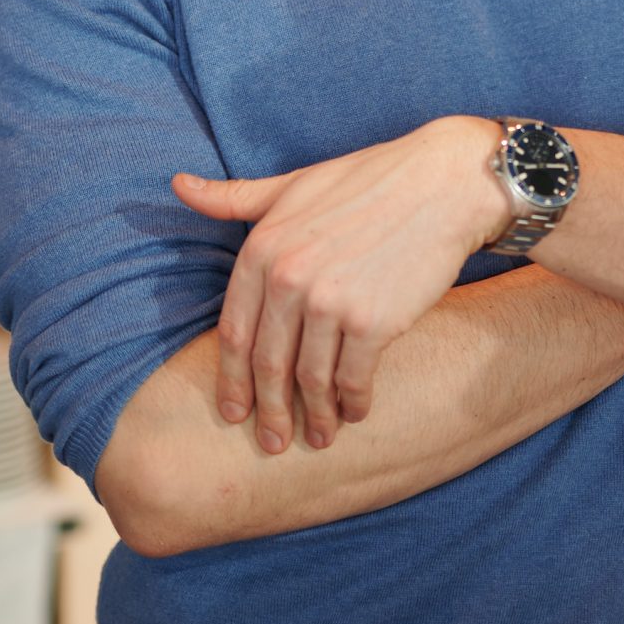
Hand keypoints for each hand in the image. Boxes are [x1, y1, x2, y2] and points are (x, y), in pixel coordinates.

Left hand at [172, 118, 505, 453]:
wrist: (444, 183)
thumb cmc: (370, 181)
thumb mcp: (294, 184)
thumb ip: (236, 198)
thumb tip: (179, 185)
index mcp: (264, 247)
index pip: (234, 332)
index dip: (232, 380)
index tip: (235, 412)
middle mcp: (290, 278)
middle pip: (268, 365)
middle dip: (268, 412)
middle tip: (272, 443)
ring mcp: (331, 302)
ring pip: (310, 380)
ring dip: (314, 416)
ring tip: (320, 436)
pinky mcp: (375, 322)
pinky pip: (353, 380)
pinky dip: (353, 404)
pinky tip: (356, 412)